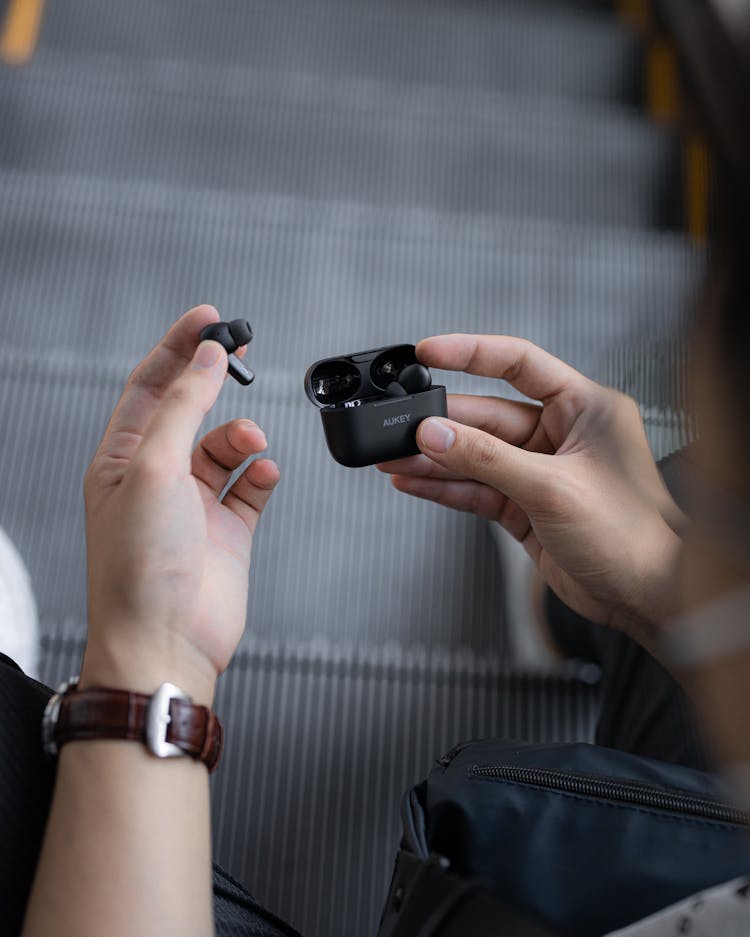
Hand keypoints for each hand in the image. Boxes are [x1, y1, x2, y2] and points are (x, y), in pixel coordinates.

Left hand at [81, 306, 278, 702]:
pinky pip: (251, 485)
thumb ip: (185, 407)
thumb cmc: (142, 568)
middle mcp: (157, 478)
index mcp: (123, 460)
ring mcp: (194, 505)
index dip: (178, 348)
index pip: (150, 387)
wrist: (168, 643)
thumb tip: (206, 359)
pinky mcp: (229, 530)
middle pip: (191, 410)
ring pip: (226, 447)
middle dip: (216, 382)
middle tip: (243, 352)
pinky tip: (264, 473)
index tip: (210, 320)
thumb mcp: (155, 469)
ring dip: (243, 436)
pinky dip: (262, 473)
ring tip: (251, 443)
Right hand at [378, 334, 684, 650]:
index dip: (471, 353)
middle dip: (442, 423)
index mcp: (585, 408)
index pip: (519, 363)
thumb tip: (436, 434)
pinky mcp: (524, 506)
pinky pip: (476, 488)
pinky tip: (412, 481)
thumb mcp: (553, 488)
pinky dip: (444, 487)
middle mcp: (562, 434)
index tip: (428, 352)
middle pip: (488, 416)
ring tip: (393, 457)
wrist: (645, 598)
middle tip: (400, 427)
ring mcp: (540, 471)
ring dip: (435, 459)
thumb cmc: (633, 537)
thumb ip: (488, 459)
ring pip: (475, 455)